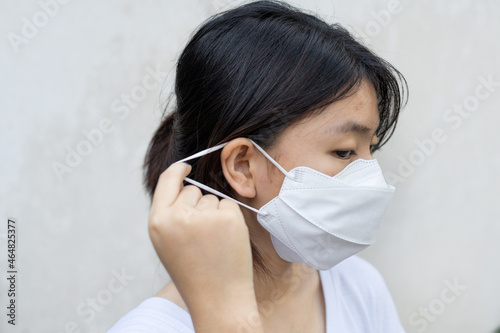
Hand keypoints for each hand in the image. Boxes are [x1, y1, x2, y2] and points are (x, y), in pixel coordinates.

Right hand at [148, 162, 262, 331]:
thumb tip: (184, 182)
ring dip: (213, 214)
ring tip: (212, 243)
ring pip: (211, 198)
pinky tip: (226, 240)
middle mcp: (178, 216)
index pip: (167, 180)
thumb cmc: (192, 271)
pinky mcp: (228, 218)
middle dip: (197, 205)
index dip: (177, 170)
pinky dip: (229, 218)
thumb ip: (169, 213)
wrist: (218, 299)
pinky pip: (228, 204)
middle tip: (200, 237)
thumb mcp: (166, 242)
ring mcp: (204, 216)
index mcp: (158, 221)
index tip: (185, 165)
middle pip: (191, 190)